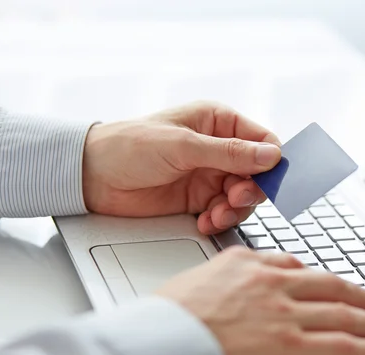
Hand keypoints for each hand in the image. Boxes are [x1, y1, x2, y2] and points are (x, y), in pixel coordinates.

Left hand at [82, 102, 280, 234]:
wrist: (92, 177)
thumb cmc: (130, 146)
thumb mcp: (183, 146)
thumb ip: (229, 153)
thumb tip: (272, 156)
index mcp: (218, 122)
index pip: (262, 140)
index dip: (271, 162)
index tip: (269, 181)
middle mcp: (218, 148)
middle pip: (257, 173)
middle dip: (250, 190)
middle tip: (234, 199)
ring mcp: (209, 175)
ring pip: (243, 196)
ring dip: (234, 209)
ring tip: (215, 215)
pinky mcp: (198, 199)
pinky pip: (223, 212)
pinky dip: (219, 220)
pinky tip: (204, 222)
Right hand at [156, 247, 364, 354]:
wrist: (154, 341)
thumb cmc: (164, 319)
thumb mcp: (195, 284)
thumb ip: (226, 285)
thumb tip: (236, 299)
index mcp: (247, 263)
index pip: (297, 266)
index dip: (324, 280)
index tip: (335, 288)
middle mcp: (271, 282)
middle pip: (332, 286)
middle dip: (363, 298)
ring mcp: (283, 311)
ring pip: (346, 313)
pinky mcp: (289, 344)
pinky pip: (343, 344)